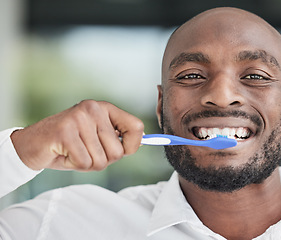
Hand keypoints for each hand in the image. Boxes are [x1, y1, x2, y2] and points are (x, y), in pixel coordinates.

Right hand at [10, 100, 143, 170]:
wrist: (32, 144)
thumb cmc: (69, 144)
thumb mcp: (97, 138)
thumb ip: (117, 138)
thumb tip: (142, 141)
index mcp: (104, 108)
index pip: (136, 127)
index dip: (133, 145)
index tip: (123, 151)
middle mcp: (93, 109)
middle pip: (118, 151)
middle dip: (103, 160)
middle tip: (85, 151)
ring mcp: (79, 118)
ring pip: (101, 160)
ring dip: (87, 163)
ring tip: (73, 151)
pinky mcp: (65, 132)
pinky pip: (85, 162)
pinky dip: (75, 165)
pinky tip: (64, 154)